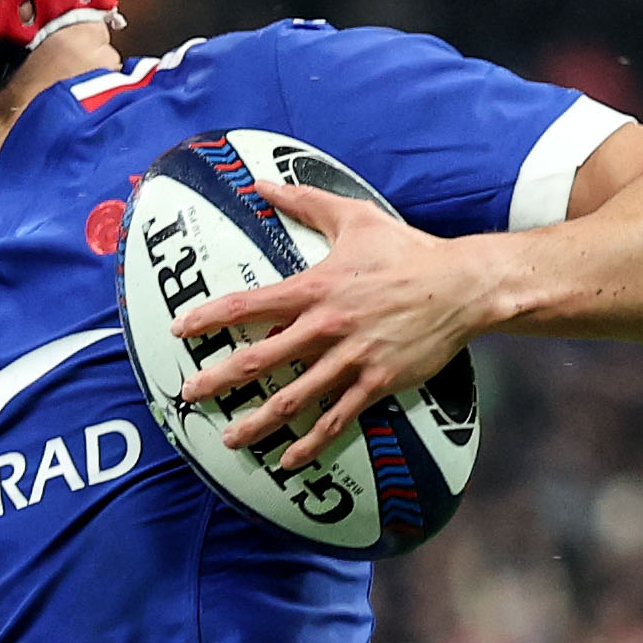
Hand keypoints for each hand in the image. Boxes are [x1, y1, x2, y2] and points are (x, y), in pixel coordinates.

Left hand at [169, 182, 498, 476]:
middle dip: (220, 380)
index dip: (210, 318)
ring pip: (294, 398)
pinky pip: (337, 418)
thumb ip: (304, 202)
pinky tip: (289, 459)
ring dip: (258, 423)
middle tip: (189, 395)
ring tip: (231, 439)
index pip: (249, 305)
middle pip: (261, 359)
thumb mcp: (354, 217)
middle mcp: (326, 326)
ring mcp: (351, 358)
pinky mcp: (377, 382)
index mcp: (314, 288)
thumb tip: (262, 183)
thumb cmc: (406, 250)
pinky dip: (311, 442)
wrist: (461, 286)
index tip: (181, 330)